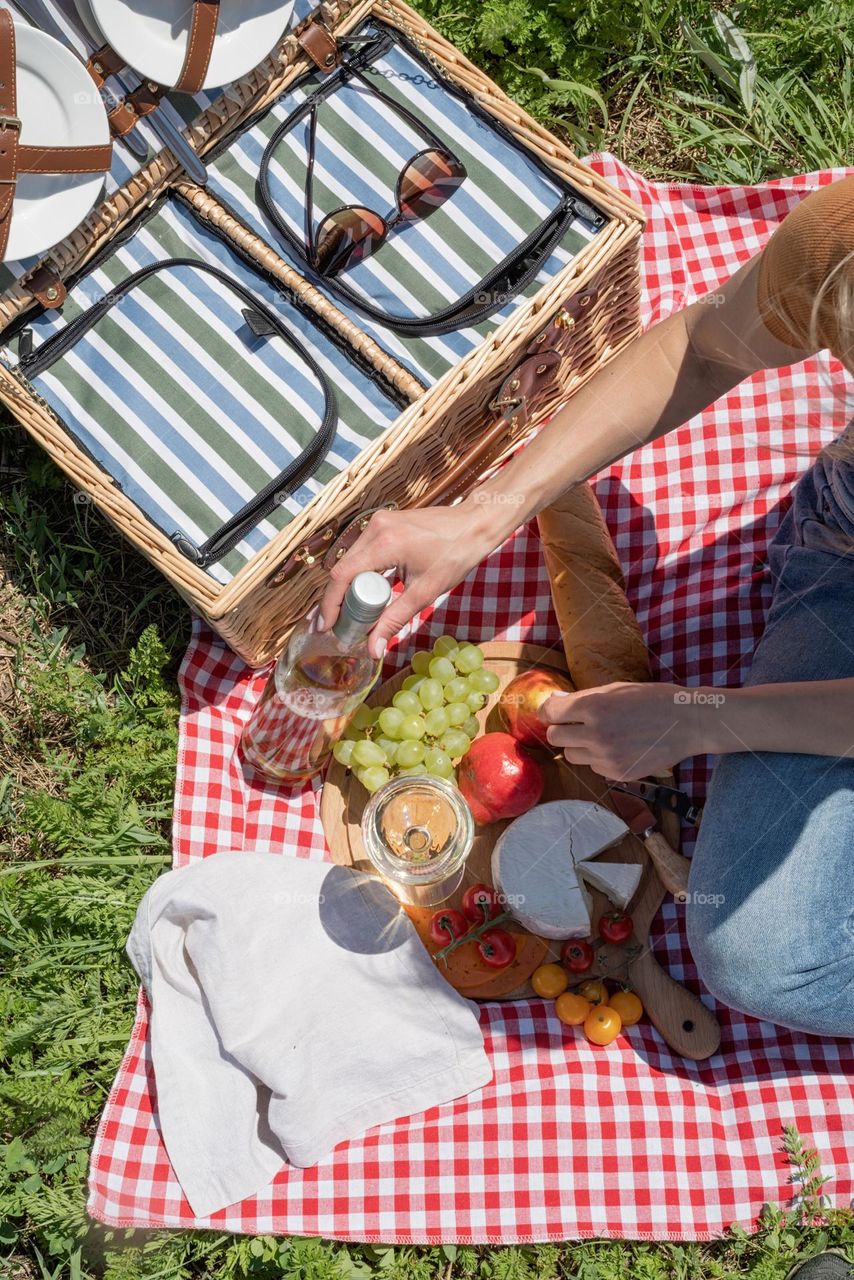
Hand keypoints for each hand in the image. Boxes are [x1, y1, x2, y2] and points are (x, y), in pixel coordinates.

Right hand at [318, 502, 496, 658]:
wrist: (475, 524)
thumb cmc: (455, 555)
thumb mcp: (424, 592)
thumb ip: (394, 621)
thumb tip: (373, 649)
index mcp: (384, 543)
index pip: (342, 576)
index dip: (330, 605)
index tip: (325, 627)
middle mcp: (375, 528)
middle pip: (344, 569)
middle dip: (337, 600)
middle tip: (333, 627)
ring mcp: (379, 522)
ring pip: (352, 560)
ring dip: (349, 587)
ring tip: (346, 615)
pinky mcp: (385, 523)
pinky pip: (364, 552)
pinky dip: (362, 573)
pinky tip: (365, 594)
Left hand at [539, 682, 703, 778]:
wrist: (688, 723)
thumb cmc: (653, 700)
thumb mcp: (616, 689)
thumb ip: (583, 698)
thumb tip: (555, 703)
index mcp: (593, 707)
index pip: (550, 713)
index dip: (549, 711)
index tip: (554, 712)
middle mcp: (596, 734)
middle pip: (555, 738)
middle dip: (561, 729)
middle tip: (575, 724)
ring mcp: (607, 757)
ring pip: (573, 756)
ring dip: (580, 746)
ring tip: (602, 735)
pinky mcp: (618, 773)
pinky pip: (594, 767)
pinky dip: (599, 758)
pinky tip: (619, 747)